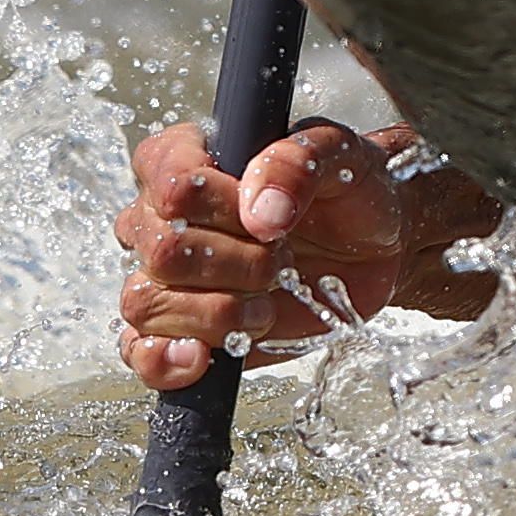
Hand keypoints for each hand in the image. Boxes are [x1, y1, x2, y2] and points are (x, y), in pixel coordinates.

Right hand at [112, 117, 502, 390]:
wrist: (375, 246)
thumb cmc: (347, 190)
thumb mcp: (339, 154)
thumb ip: (296, 162)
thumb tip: (260, 212)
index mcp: (185, 159)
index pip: (169, 182)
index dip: (221, 207)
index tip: (267, 218)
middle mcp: (161, 218)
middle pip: (162, 250)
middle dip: (237, 263)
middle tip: (282, 259)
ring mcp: (165, 276)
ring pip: (146, 302)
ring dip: (218, 312)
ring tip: (267, 302)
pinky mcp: (181, 327)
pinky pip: (140, 352)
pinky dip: (165, 361)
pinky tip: (202, 357)